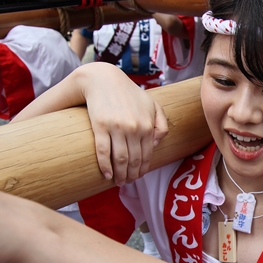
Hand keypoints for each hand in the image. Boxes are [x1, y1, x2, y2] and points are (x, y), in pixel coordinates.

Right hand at [78, 63, 169, 184]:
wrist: (102, 79)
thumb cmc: (128, 93)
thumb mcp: (152, 104)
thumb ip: (161, 123)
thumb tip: (155, 144)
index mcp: (147, 125)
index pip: (147, 155)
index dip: (143, 169)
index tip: (138, 177)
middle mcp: (134, 128)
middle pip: (134, 160)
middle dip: (131, 175)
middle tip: (127, 183)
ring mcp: (117, 128)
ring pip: (120, 159)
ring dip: (120, 175)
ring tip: (118, 181)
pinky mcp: (100, 126)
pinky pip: (103, 152)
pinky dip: (105, 166)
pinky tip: (107, 174)